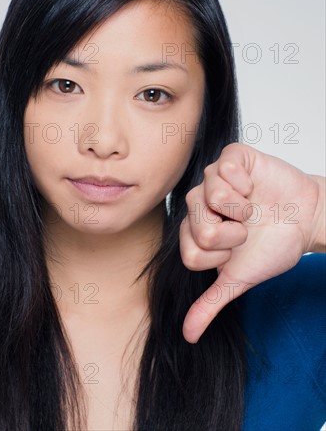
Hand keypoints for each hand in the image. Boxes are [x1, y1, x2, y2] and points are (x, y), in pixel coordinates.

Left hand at [179, 142, 324, 343]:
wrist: (306, 220)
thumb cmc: (271, 246)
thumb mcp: (239, 278)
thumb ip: (210, 303)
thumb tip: (187, 336)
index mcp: (195, 230)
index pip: (190, 252)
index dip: (220, 256)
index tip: (237, 249)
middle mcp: (198, 202)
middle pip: (199, 227)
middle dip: (233, 236)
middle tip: (247, 228)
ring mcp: (212, 177)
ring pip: (210, 196)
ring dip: (241, 209)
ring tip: (251, 207)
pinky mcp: (231, 157)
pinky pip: (223, 168)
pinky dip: (245, 183)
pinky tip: (253, 186)